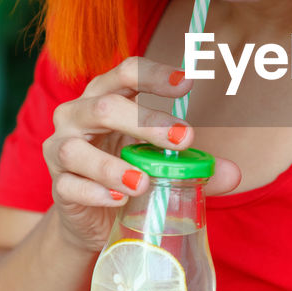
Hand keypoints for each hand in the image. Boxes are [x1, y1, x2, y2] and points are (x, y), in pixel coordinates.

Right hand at [41, 58, 239, 249]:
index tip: (187, 84)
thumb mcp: (163, 165)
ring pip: (76, 150)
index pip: (125, 73)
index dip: (154, 74)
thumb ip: (196, 167)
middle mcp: (77, 116)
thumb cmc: (130, 174)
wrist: (93, 217)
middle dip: (145, 121)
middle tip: (183, 139)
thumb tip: (234, 173)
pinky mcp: (58, 186)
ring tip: (143, 182)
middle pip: (104, 107)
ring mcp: (60, 150)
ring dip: (112, 167)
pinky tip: (119, 200)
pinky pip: (70, 186)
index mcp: (106, 98)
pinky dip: (96, 193)